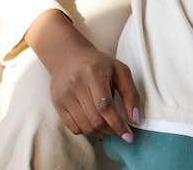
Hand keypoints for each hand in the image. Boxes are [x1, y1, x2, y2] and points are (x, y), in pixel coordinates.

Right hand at [27, 11, 139, 140]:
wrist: (68, 55)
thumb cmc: (98, 64)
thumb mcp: (119, 70)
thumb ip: (130, 93)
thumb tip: (135, 119)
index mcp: (94, 72)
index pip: (105, 106)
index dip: (118, 124)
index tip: (128, 136)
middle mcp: (77, 84)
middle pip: (95, 120)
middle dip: (111, 130)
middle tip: (119, 131)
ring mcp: (65, 95)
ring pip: (85, 127)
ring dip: (100, 133)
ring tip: (107, 125)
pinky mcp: (57, 104)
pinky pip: (74, 128)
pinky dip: (86, 130)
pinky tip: (93, 122)